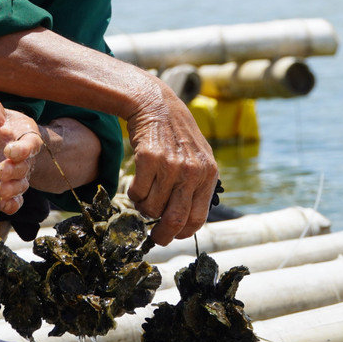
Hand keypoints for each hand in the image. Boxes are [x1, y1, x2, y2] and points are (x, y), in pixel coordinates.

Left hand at [0, 97, 43, 214]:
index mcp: (25, 136)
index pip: (29, 144)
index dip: (22, 149)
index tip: (10, 151)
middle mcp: (25, 158)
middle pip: (25, 167)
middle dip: (15, 170)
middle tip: (2, 171)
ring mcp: (17, 175)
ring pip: (21, 185)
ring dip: (13, 189)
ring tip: (3, 191)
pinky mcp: (7, 188)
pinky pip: (15, 200)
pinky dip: (13, 205)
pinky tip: (5, 206)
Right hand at [125, 79, 218, 245]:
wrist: (156, 104)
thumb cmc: (177, 134)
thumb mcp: (199, 157)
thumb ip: (198, 185)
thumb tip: (187, 221)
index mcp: (208, 174)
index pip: (197, 217)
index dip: (183, 232)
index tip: (173, 235)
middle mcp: (192, 172)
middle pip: (175, 219)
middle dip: (163, 235)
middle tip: (156, 238)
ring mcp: (170, 165)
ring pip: (152, 208)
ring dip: (144, 208)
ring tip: (145, 195)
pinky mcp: (149, 159)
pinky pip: (137, 192)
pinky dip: (134, 194)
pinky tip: (138, 182)